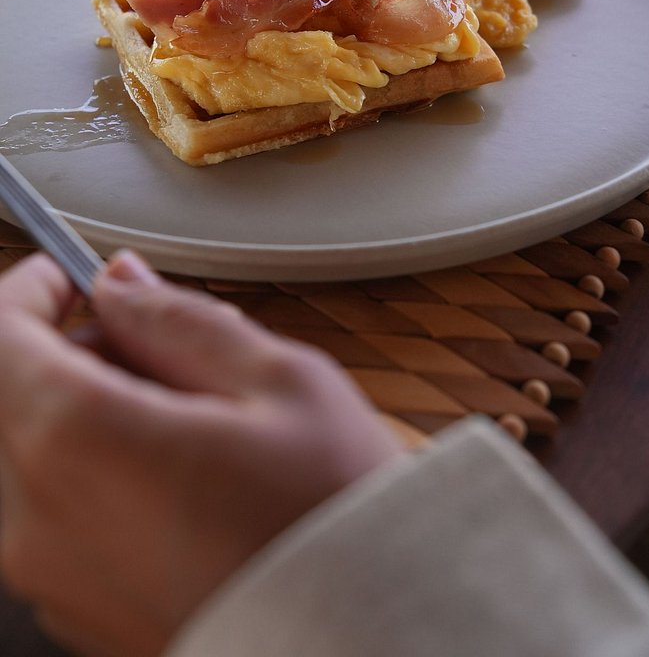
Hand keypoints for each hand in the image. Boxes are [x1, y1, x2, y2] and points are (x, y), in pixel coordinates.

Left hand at [0, 252, 401, 656]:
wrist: (367, 643)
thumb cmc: (331, 521)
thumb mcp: (277, 379)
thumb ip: (179, 320)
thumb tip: (122, 284)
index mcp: (79, 440)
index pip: (1, 334)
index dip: (31, 288)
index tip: (67, 274)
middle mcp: (39, 518)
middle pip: (15, 394)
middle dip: (77, 351)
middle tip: (164, 342)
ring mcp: (53, 578)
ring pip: (38, 454)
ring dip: (91, 411)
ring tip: (194, 414)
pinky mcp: (80, 614)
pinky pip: (60, 515)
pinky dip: (100, 473)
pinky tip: (187, 474)